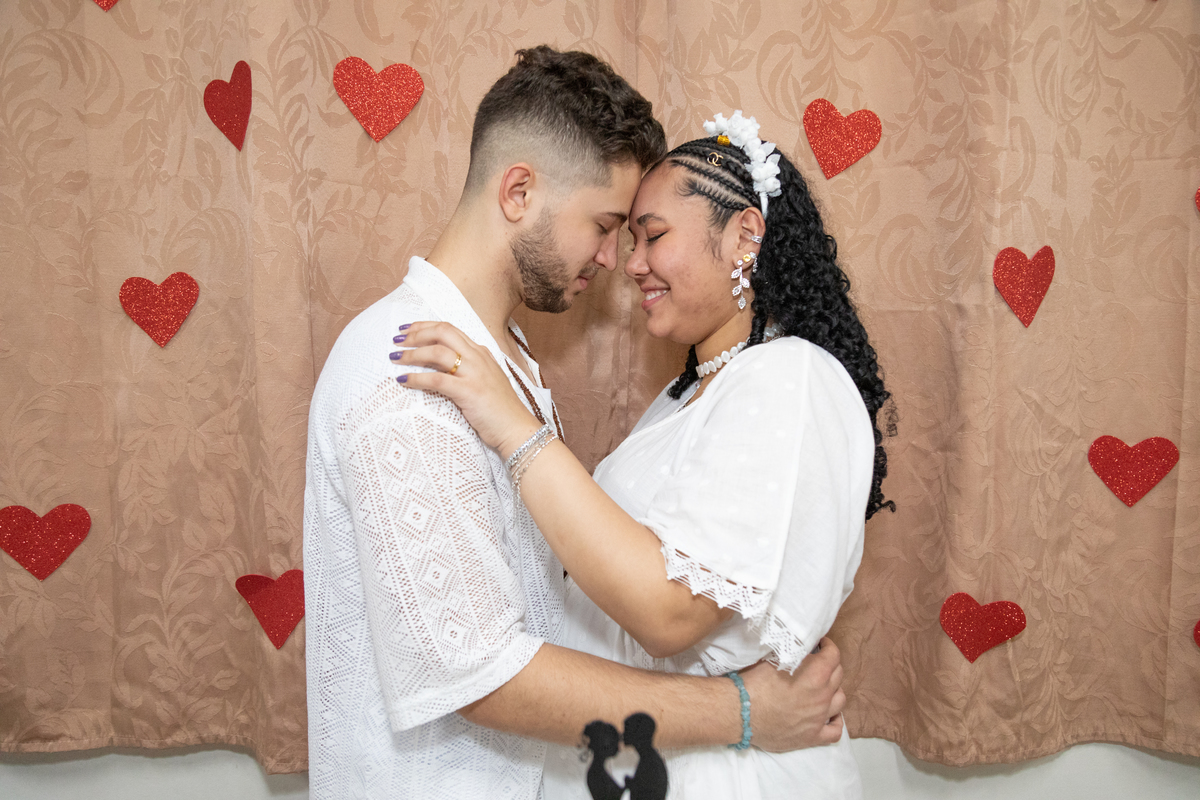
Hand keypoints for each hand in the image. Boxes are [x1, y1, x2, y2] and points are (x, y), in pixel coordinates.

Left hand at [390, 321, 542, 455]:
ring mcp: (474, 373)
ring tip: (395, 357)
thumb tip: (439, 366)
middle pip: (442, 332)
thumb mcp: (484, 380)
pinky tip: (403, 381)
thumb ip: (466, 368)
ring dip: (412, 354)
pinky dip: (416, 378)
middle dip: (416, 333)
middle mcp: (477, 357)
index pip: (449, 329)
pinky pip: (436, 379)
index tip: (407, 330)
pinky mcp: (468, 391)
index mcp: (481, 352)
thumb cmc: (499, 409)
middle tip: (397, 340)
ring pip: (437, 352)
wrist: (516, 428)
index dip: (425, 326)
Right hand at [738, 637, 845, 751]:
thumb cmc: (755, 683)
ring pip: (840, 701)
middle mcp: (822, 696)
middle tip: (818, 663)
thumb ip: (794, 656)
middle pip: (838, 676)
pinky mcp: (812, 737)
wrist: (741, 713)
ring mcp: (819, 718)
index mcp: (815, 675)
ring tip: (823, 688)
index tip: (821, 644)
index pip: (834, 655)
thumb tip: (801, 651)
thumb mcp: (774, 660)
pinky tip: (829, 715)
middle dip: (830, 665)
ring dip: (833, 691)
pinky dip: (836, 722)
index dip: (828, 646)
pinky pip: (835, 732)